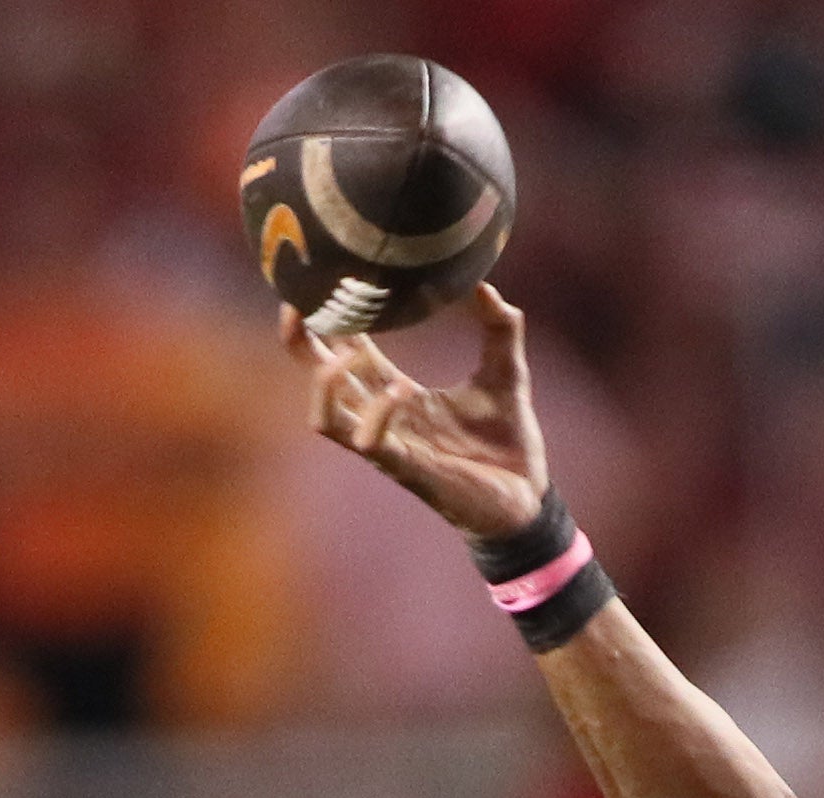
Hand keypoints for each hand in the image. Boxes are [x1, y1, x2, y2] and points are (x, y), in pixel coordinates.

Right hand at [292, 287, 552, 542]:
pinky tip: (402, 388)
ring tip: (351, 351)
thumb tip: (484, 283)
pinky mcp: (407, 469)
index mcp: (395, 389)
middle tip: (295, 302)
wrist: (528, 498)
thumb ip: (499, 329)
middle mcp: (381, 416)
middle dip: (299, 340)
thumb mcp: (506, 373)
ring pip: (326, 416)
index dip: (327, 314)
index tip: (318, 272)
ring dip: (327, 381)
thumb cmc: (506, 441)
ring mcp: (390, 445)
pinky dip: (378, 412)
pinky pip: (370, 442)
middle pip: (316, 375)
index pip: (344, 345)